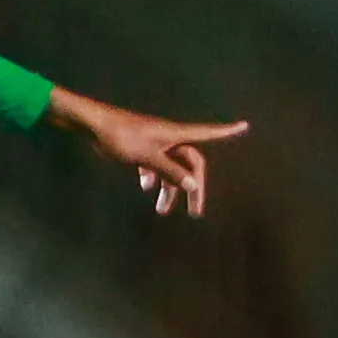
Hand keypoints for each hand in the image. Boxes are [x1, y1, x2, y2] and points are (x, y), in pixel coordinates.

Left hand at [46, 89, 249, 217]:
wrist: (92, 125)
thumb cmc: (120, 137)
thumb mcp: (147, 156)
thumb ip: (170, 171)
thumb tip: (194, 185)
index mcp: (175, 135)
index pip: (207, 133)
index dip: (226, 131)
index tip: (245, 125)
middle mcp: (168, 138)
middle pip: (189, 164)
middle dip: (191, 188)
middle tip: (193, 213)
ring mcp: (154, 143)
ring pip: (170, 168)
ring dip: (168, 189)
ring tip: (161, 210)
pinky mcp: (140, 147)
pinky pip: (154, 165)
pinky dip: (153, 177)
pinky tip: (145, 187)